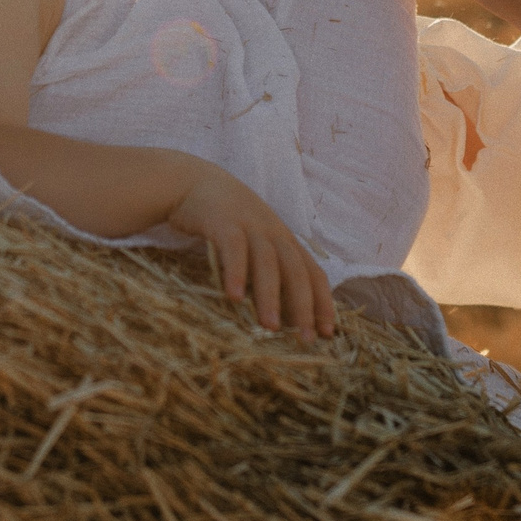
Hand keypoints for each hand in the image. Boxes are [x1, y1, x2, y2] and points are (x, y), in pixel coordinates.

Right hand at [164, 159, 336, 339]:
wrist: (193, 182)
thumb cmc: (226, 221)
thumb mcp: (254, 242)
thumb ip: (268, 270)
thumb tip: (281, 313)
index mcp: (284, 239)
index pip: (313, 272)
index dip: (322, 301)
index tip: (327, 332)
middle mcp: (273, 232)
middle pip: (296, 270)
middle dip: (303, 306)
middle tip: (305, 338)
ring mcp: (249, 225)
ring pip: (267, 262)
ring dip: (270, 296)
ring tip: (269, 327)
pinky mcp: (222, 222)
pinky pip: (233, 249)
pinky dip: (237, 272)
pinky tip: (234, 297)